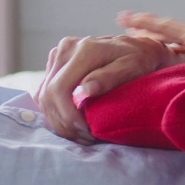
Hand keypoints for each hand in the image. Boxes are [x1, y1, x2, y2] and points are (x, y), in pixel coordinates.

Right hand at [34, 33, 180, 142]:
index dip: (69, 117)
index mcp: (84, 49)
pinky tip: (73, 121)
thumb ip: (110, 77)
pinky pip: (45, 92)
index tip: (88, 132)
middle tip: (86, 137)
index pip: (60, 89)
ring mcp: (58, 54)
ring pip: (43, 96)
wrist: (139, 47)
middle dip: (64, 123)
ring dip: (58, 120)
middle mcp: (66, 48)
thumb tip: (85, 90)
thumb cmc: (141, 60)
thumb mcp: (134, 67)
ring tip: (81, 133)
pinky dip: (55, 111)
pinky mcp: (56, 62)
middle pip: (48, 95)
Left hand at [118, 10, 184, 71]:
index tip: (166, 55)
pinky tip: (124, 18)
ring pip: (164, 32)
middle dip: (154, 38)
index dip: (176, 55)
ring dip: (143, 28)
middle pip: (173, 42)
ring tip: (122, 22)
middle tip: (134, 35)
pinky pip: (163, 28)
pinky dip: (143, 22)